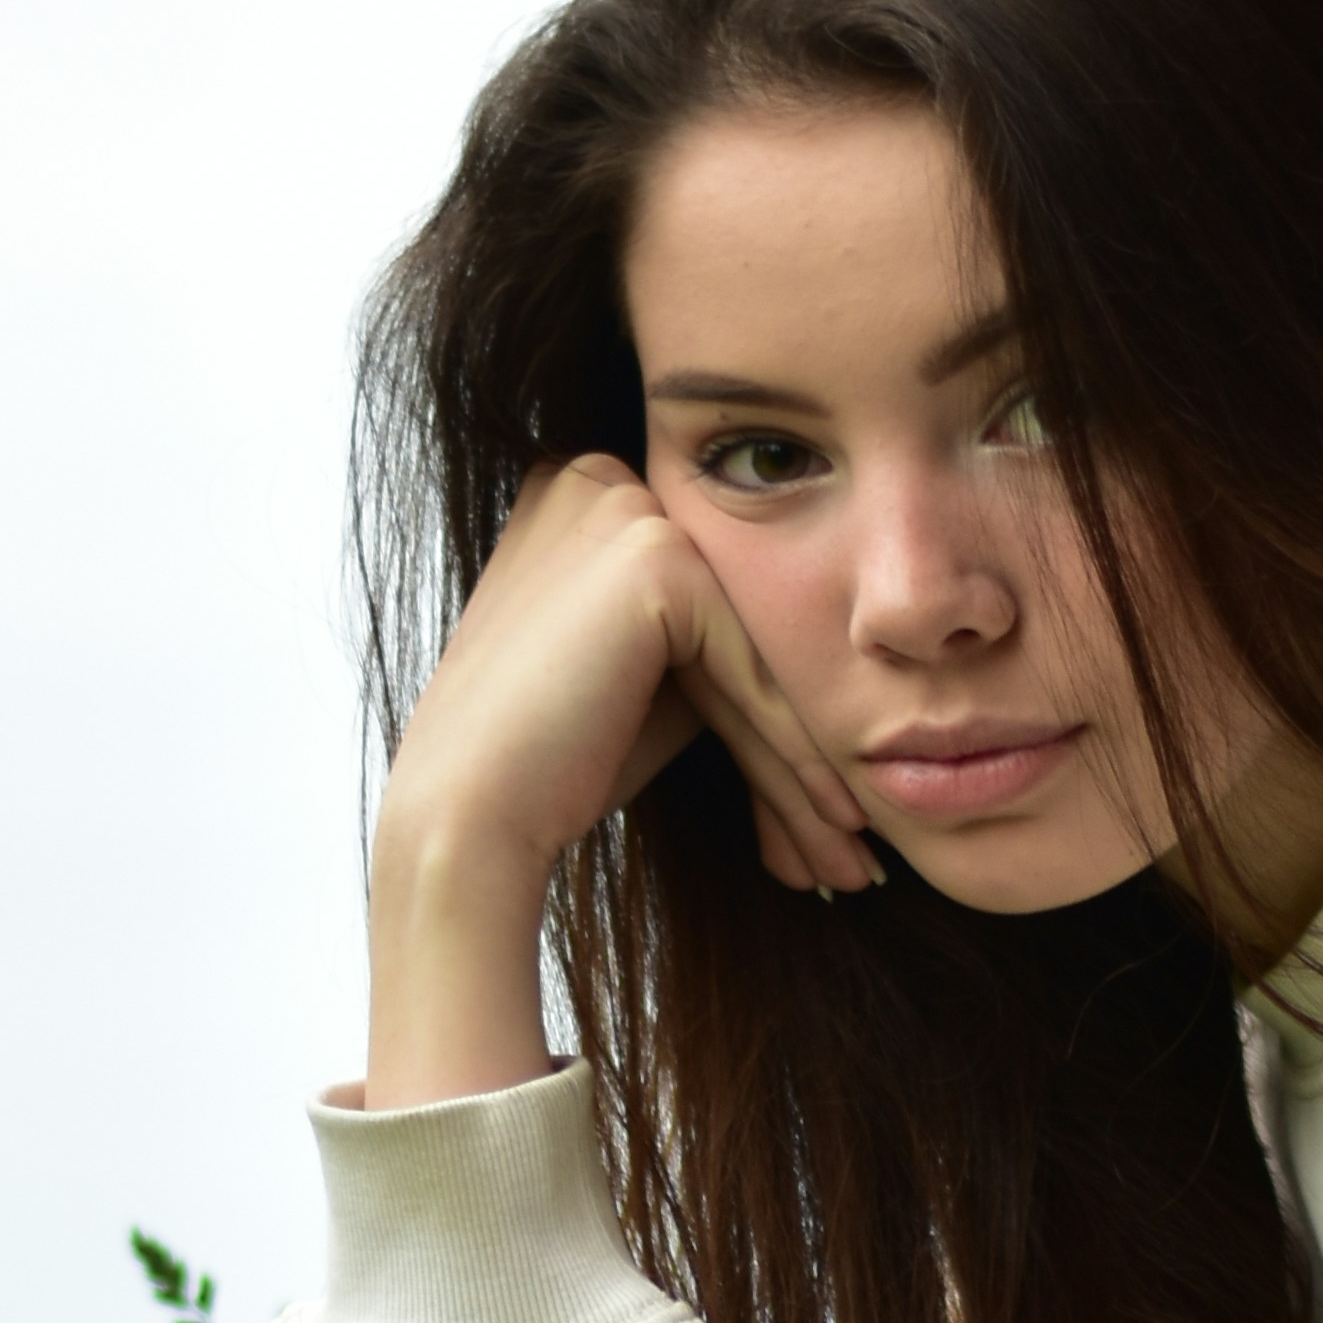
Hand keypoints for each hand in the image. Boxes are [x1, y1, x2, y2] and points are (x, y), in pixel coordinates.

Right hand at [364, 458, 875, 1106]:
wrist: (468, 813)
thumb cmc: (549, 762)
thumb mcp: (641, 675)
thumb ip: (706, 635)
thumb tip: (819, 655)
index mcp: (584, 488)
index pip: (714, 598)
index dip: (772, 704)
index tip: (827, 796)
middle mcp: (600, 476)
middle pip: (738, 621)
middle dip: (799, 737)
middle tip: (851, 833)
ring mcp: (624, 506)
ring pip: (754, 648)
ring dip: (811, 760)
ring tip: (854, 847)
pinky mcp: (651, 556)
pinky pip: (749, 668)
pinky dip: (794, 753)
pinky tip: (836, 819)